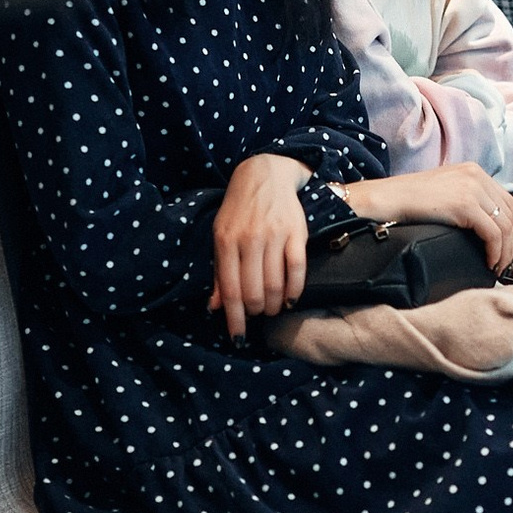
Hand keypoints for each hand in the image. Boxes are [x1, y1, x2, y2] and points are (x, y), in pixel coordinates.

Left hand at [211, 153, 312, 337]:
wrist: (265, 176)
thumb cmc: (239, 211)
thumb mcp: (221, 237)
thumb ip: (220, 272)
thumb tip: (215, 307)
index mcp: (226, 242)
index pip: (230, 289)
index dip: (234, 317)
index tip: (237, 336)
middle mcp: (250, 240)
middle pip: (254, 291)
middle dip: (255, 311)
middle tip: (257, 314)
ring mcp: (275, 236)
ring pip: (275, 283)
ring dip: (274, 304)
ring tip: (272, 308)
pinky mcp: (297, 232)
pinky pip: (297, 269)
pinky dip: (295, 290)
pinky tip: (291, 299)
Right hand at [339, 163, 512, 272]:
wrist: (385, 200)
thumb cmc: (407, 201)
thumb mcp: (444, 192)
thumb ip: (466, 200)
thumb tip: (484, 225)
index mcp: (473, 171)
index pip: (508, 200)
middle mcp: (477, 176)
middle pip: (510, 213)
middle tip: (509, 261)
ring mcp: (472, 188)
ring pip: (504, 226)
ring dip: (504, 251)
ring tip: (497, 267)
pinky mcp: (465, 205)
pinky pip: (493, 233)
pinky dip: (495, 252)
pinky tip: (488, 263)